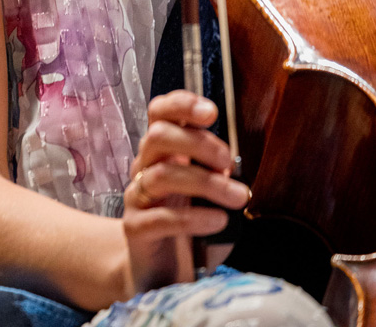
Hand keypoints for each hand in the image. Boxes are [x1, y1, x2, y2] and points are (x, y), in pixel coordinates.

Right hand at [122, 91, 248, 293]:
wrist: (157, 270)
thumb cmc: (188, 224)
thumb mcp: (205, 191)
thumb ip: (216, 171)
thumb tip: (238, 163)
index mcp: (162, 151)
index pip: (160, 112)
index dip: (181, 104)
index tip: (211, 112)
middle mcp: (145, 167)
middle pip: (158, 136)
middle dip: (197, 143)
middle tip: (229, 161)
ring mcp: (137, 196)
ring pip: (163, 175)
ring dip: (206, 183)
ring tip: (239, 198)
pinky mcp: (136, 228)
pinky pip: (162, 218)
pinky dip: (194, 217)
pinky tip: (218, 222)